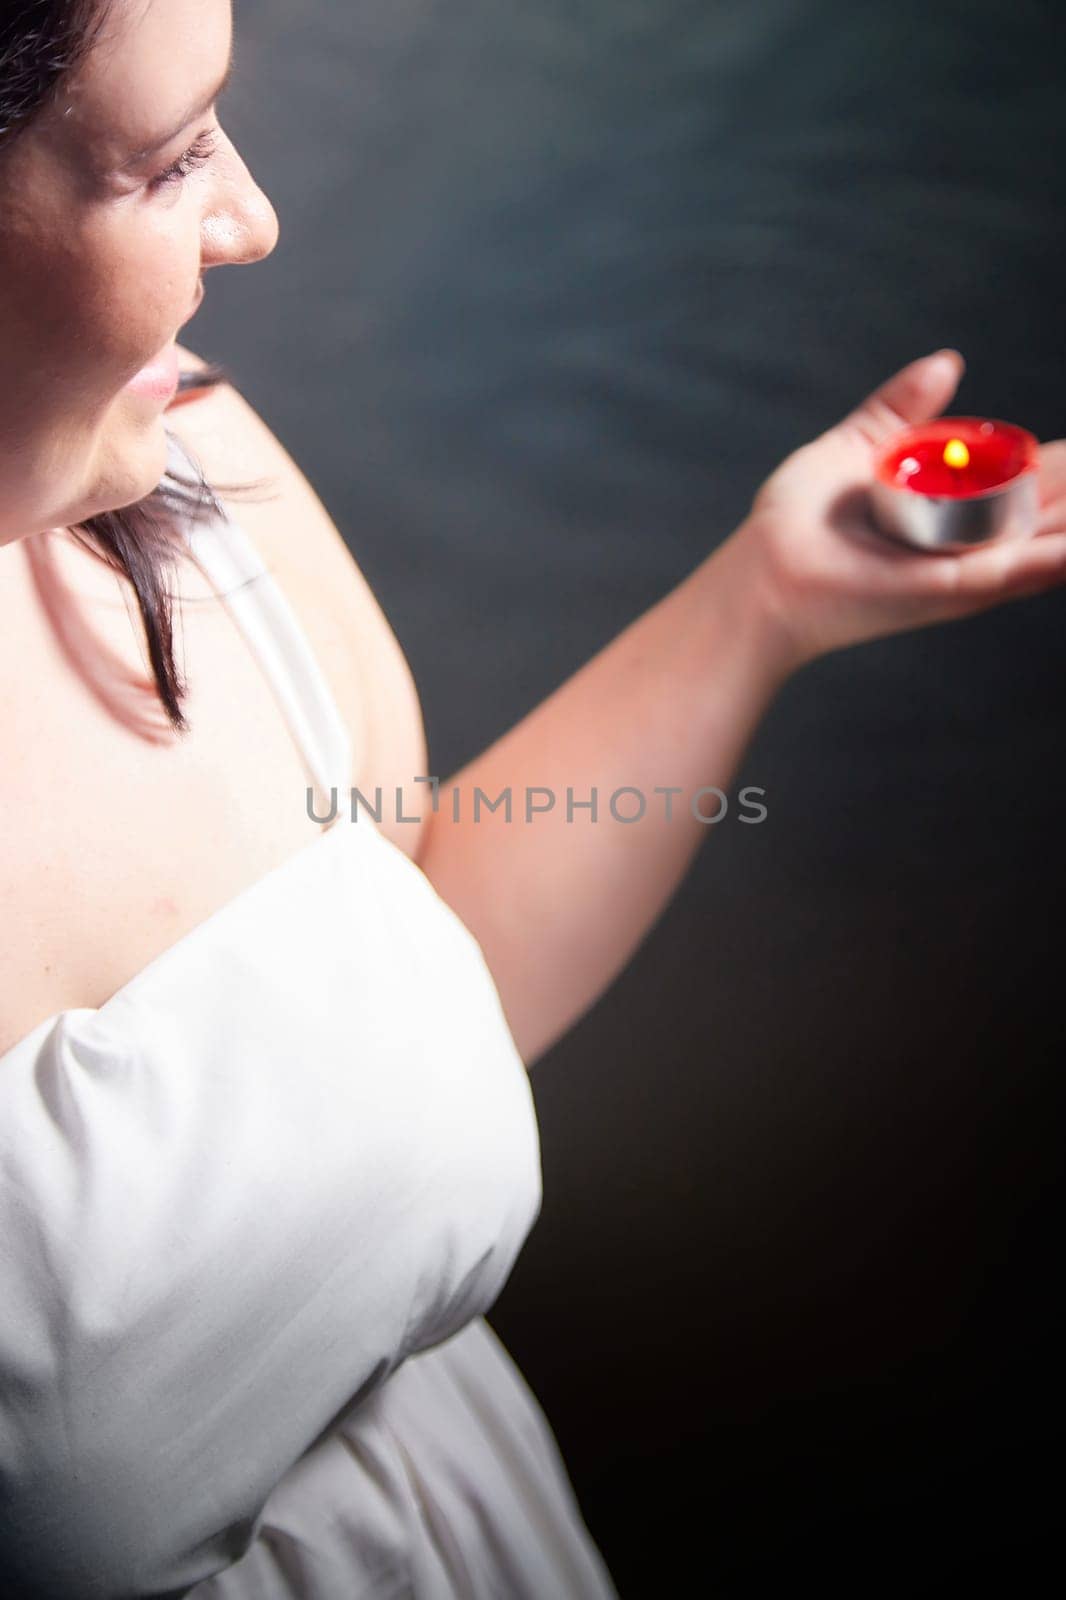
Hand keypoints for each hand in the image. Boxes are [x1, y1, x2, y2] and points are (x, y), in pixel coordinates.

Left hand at [732, 349, 1065, 670]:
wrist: (763, 572)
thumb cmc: (798, 523)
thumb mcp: (859, 446)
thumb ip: (902, 408)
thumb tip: (949, 361)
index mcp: (958, 509)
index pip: (1033, 479)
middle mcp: (973, 541)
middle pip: (1055, 511)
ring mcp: (968, 568)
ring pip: (1053, 541)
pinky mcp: (953, 589)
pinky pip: (1021, 570)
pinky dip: (1058, 557)